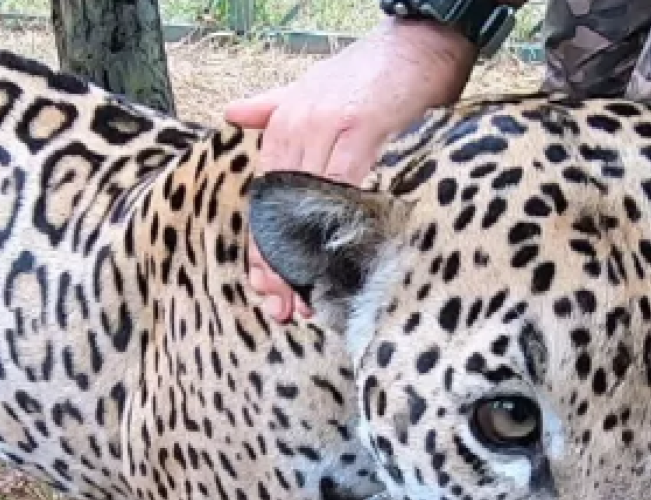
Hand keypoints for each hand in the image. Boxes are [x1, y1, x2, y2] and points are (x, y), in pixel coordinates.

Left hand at [225, 18, 476, 320]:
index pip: (264, 200)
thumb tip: (231, 113)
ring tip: (311, 299)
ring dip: (307, 258)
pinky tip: (339, 261)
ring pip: (305, 207)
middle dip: (279, 265)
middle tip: (284, 307)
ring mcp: (327, 128)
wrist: (419, 40)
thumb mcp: (311, 85)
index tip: (267, 289)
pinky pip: (342, 188)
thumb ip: (271, 106)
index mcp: (283, 124)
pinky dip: (338, 228)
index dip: (263, 249)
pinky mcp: (361, 130)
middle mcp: (298, 126)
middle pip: (279, 210)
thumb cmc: (372, 71)